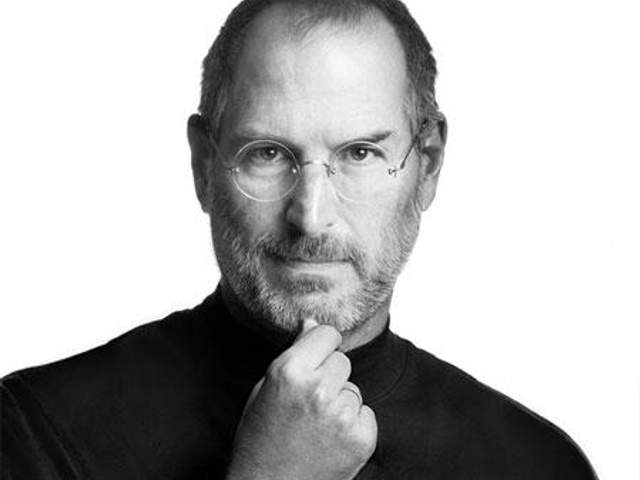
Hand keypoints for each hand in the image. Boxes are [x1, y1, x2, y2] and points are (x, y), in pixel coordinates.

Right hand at [226, 319, 376, 479]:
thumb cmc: (260, 440)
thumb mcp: (265, 389)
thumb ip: (293, 353)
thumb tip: (312, 322)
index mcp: (290, 370)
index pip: (327, 333)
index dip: (319, 348)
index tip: (313, 362)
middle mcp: (318, 387)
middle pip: (342, 360)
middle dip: (329, 376)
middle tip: (308, 403)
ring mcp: (342, 414)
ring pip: (353, 388)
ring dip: (340, 402)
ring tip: (316, 426)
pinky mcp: (362, 437)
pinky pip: (365, 413)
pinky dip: (353, 425)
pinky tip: (330, 440)